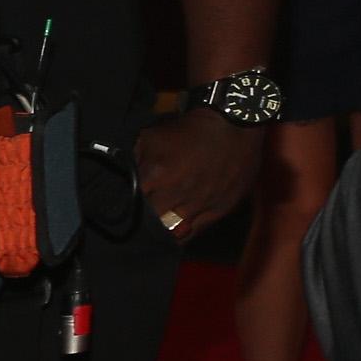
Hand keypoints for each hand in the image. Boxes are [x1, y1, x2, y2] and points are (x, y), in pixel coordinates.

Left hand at [134, 110, 261, 241]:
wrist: (236, 125)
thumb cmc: (192, 130)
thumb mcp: (153, 136)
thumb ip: (135, 160)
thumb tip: (125, 177)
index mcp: (155, 175)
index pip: (130, 203)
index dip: (126, 207)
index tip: (125, 207)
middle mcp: (175, 194)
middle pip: (150, 222)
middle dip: (145, 221)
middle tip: (142, 218)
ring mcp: (198, 205)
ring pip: (172, 233)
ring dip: (164, 231)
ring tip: (159, 228)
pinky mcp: (218, 211)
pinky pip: (195, 232)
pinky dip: (185, 234)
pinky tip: (178, 231)